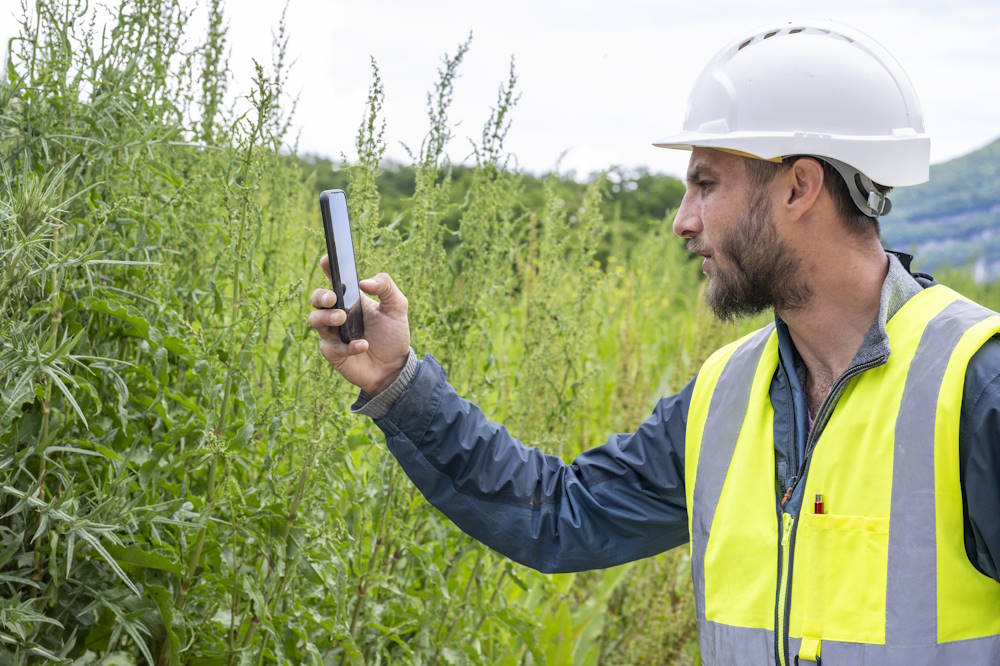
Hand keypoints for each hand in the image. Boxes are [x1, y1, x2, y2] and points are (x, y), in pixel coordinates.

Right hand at [308, 254, 410, 395]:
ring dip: (327, 317)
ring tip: (342, 318)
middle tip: (332, 298)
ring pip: (315, 320)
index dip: (327, 268)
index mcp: (351, 299)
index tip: (327, 259)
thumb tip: (365, 282)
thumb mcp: (397, 307)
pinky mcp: (333, 353)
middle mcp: (338, 313)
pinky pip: (332, 347)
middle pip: (316, 299)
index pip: (334, 279)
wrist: (395, 367)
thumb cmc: (393, 335)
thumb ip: (386, 287)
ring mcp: (332, 334)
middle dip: (320, 296)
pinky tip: (362, 345)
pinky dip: (347, 346)